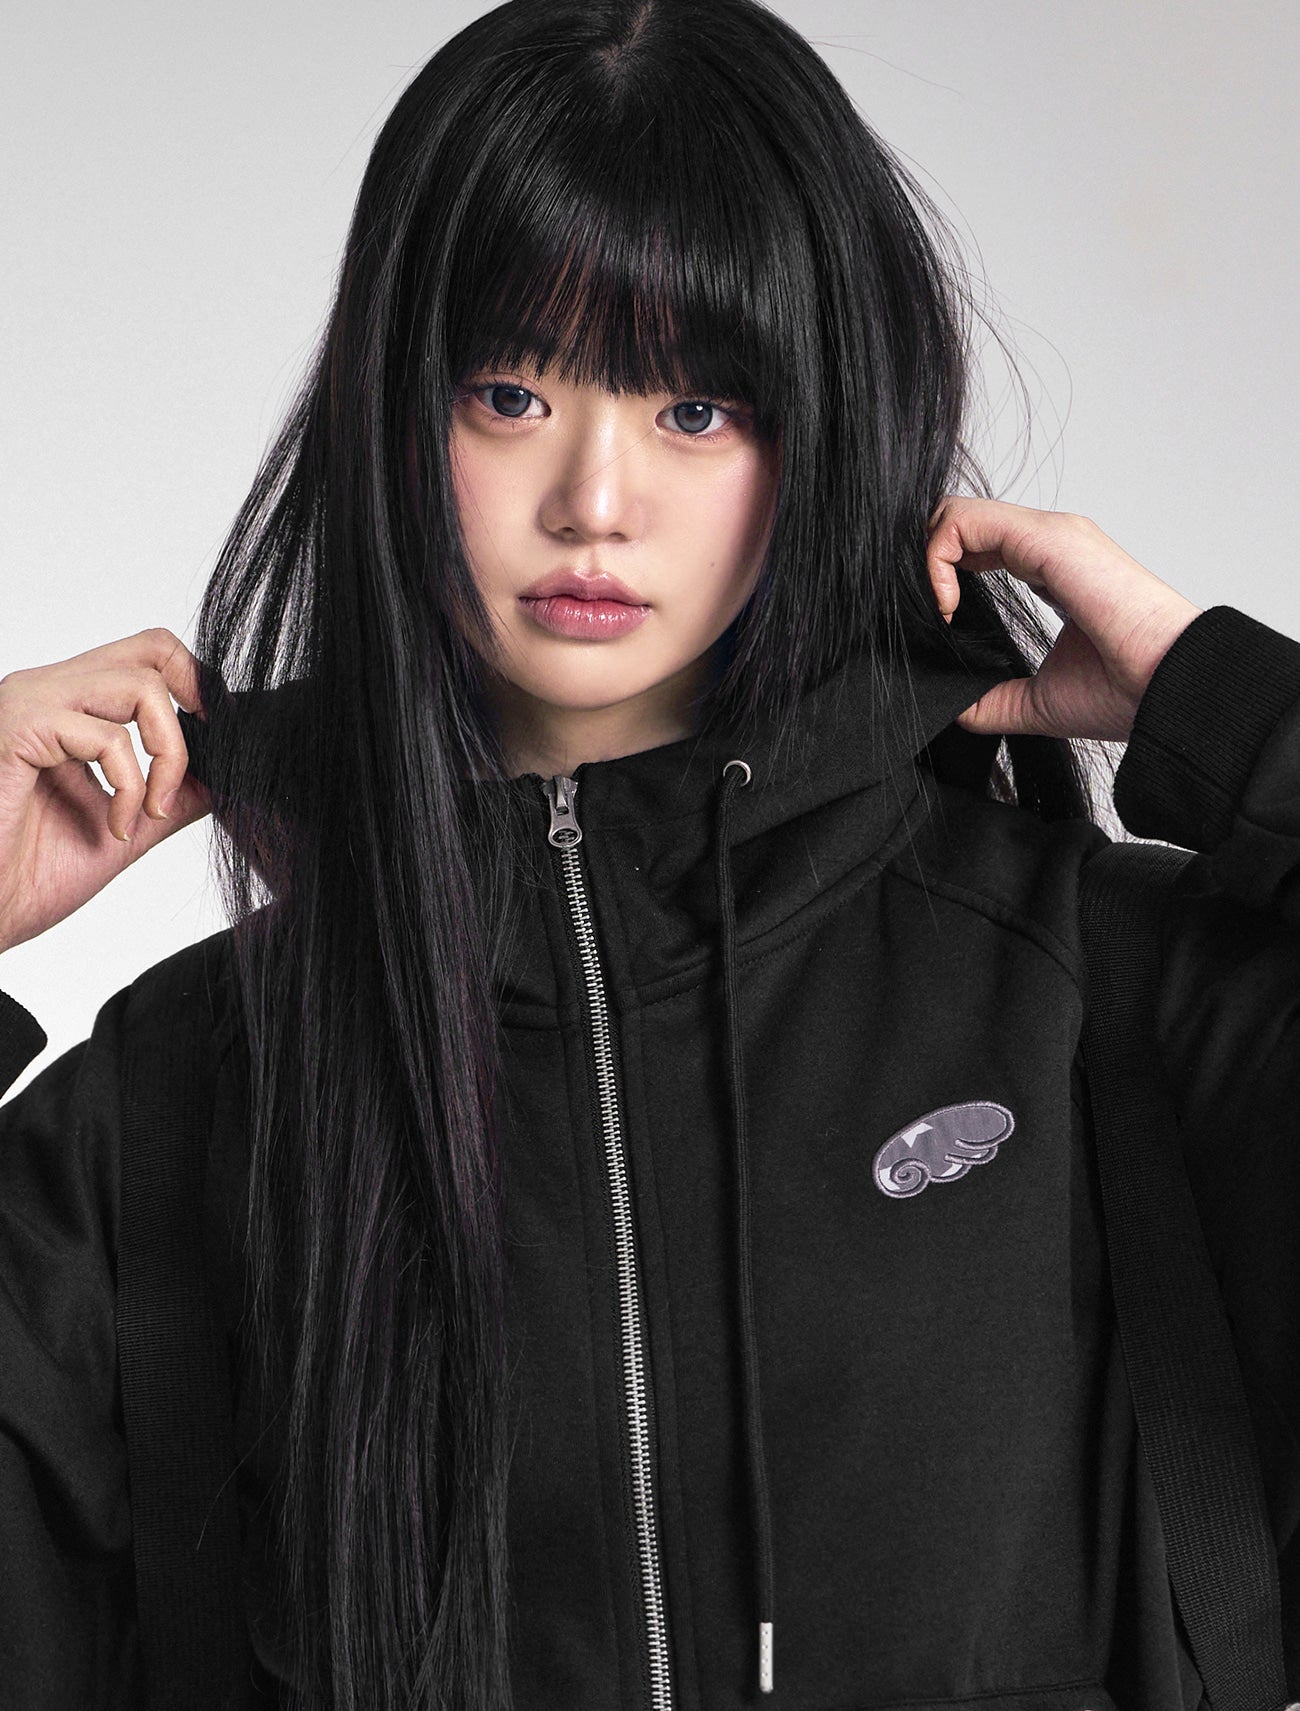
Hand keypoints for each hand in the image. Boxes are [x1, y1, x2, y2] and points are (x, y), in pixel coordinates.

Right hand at [0, 628, 211, 953]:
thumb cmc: (28, 874)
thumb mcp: (128, 827)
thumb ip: (171, 793)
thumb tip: (226, 773)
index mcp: (70, 707)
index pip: (150, 656)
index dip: (198, 688)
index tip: (217, 744)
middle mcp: (49, 692)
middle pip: (154, 648)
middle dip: (196, 703)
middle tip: (193, 765)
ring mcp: (30, 702)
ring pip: (142, 684)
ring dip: (169, 756)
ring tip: (148, 812)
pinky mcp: (18, 728)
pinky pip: (108, 736)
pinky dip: (130, 787)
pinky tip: (115, 827)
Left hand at [926, 497, 1203, 740]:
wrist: (1167, 691)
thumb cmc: (1125, 694)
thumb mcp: (1036, 701)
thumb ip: (992, 698)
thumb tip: (955, 708)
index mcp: (1050, 568)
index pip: (977, 544)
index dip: (941, 575)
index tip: (940, 625)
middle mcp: (1049, 543)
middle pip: (960, 523)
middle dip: (925, 565)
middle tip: (928, 616)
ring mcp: (1050, 534)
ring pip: (955, 513)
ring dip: (926, 560)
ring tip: (938, 612)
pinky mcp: (1047, 538)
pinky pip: (964, 520)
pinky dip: (936, 558)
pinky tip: (945, 605)